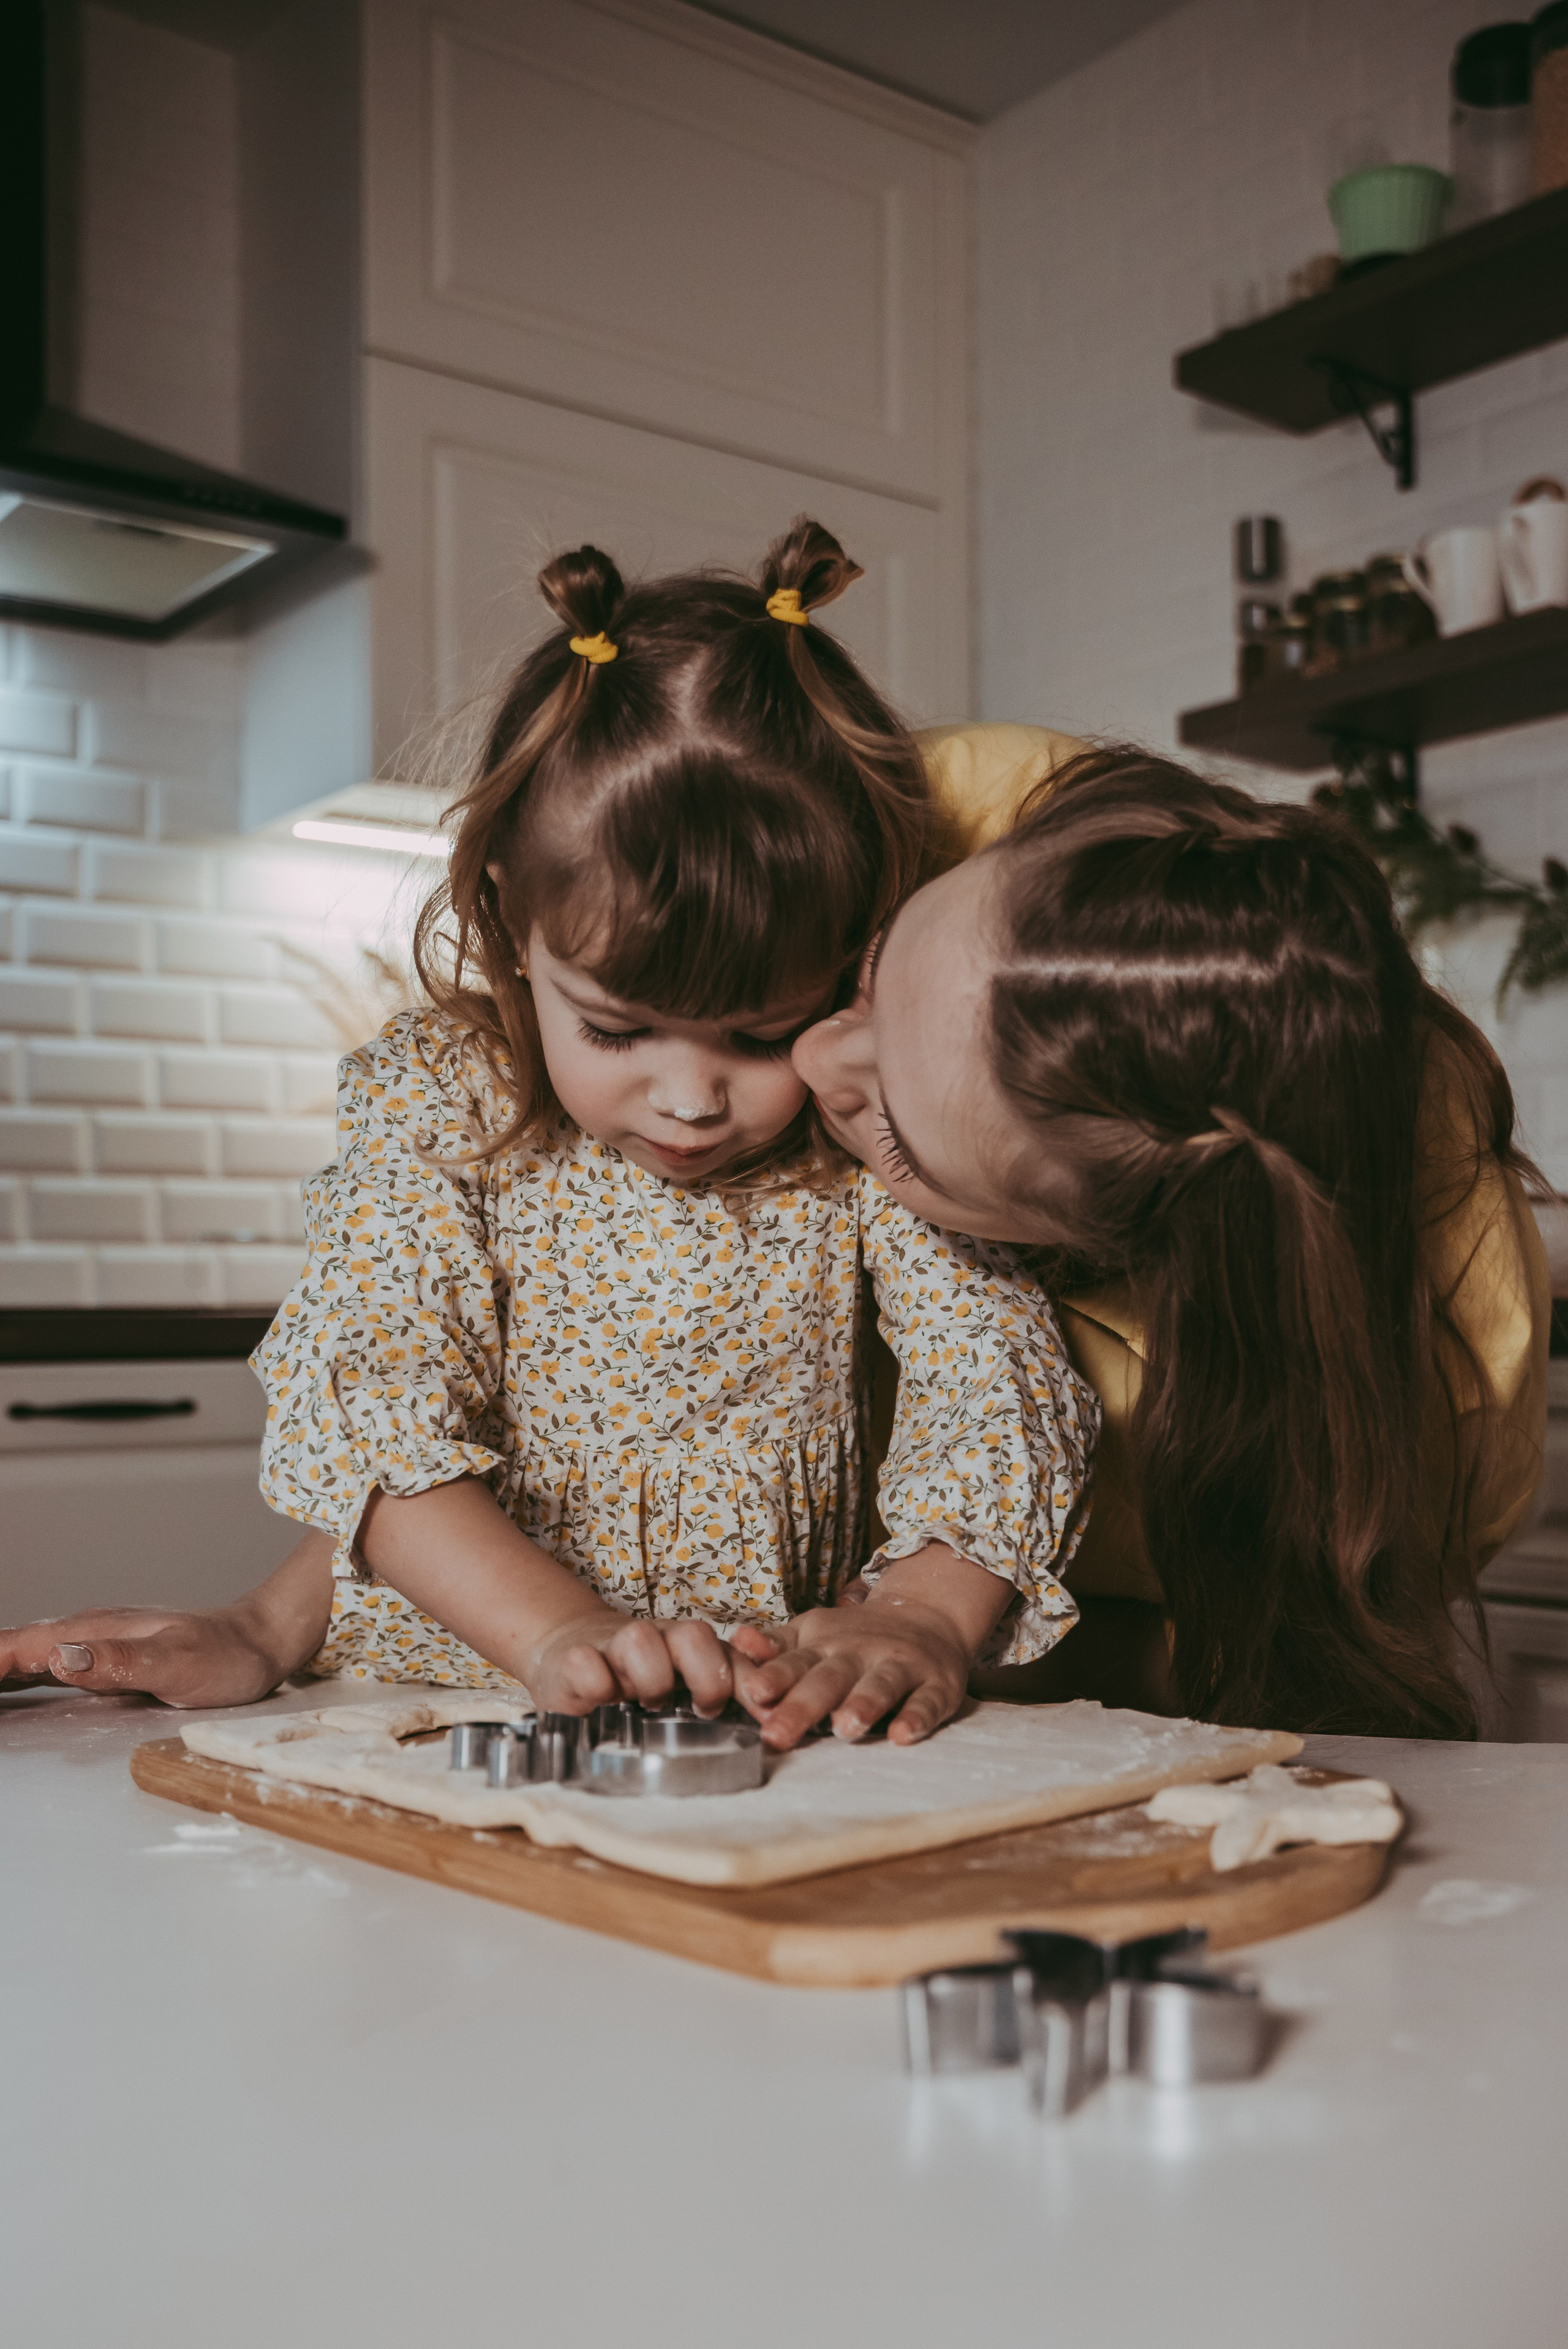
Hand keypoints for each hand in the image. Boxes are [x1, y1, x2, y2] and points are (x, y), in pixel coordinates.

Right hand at [0, 1532, 334, 1708]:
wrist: (263, 1640)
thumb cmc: (228, 1655)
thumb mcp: (177, 1664)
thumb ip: (119, 1662)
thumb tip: (59, 1657)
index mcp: (96, 1630)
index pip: (20, 1645)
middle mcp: (90, 1631)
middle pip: (14, 1646)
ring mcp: (99, 1640)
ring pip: (28, 1652)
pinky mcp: (111, 1655)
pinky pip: (51, 1661)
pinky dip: (21, 1672)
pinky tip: (12, 1684)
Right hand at [523, 1610, 779, 1716]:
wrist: (569, 1653)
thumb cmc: (636, 1679)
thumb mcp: (682, 1685)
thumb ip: (728, 1693)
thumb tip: (776, 1721)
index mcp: (687, 1646)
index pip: (728, 1651)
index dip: (745, 1683)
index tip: (756, 1716)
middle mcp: (656, 1638)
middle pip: (693, 1635)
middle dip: (706, 1677)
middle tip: (700, 1710)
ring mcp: (613, 1645)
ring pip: (641, 1640)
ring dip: (650, 1681)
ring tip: (645, 1707)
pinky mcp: (572, 1661)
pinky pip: (587, 1666)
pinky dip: (596, 1686)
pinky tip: (599, 1703)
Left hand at [735, 1543, 1013, 1750]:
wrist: (928, 1613)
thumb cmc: (856, 1636)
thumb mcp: (812, 1632)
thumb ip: (775, 1645)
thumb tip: (736, 1642)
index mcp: (825, 1645)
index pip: (795, 1662)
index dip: (775, 1676)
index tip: (754, 1694)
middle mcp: (860, 1654)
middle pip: (830, 1679)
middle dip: (804, 1706)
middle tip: (778, 1734)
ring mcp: (900, 1667)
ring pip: (880, 1685)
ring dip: (863, 1705)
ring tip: (845, 1727)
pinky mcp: (937, 1684)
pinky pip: (928, 1702)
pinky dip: (917, 1718)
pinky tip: (903, 1735)